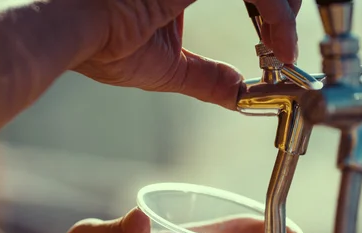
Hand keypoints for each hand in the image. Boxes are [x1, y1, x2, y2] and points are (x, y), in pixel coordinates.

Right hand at [76, 0, 301, 108]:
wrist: (75, 34)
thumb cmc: (104, 46)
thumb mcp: (169, 67)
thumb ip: (207, 77)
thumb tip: (237, 94)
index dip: (272, 13)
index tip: (278, 48)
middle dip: (285, 8)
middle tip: (285, 46)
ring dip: (286, 14)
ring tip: (284, 47)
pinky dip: (279, 18)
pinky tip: (281, 44)